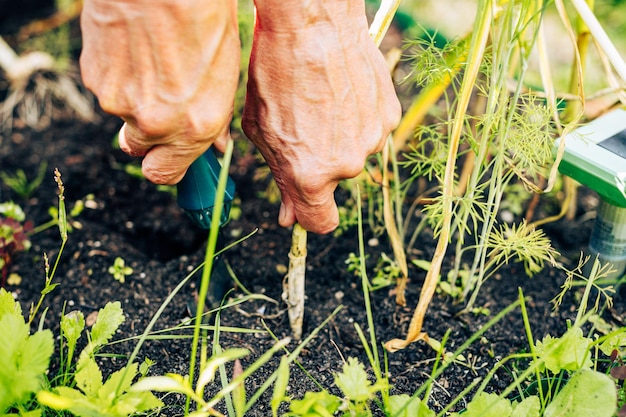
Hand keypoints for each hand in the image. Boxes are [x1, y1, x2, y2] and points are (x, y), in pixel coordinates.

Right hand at [80, 0, 239, 183]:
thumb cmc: (205, 20)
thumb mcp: (226, 75)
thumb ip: (215, 118)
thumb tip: (216, 146)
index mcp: (195, 128)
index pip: (166, 175)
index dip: (166, 167)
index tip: (169, 158)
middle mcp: (156, 124)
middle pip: (137, 151)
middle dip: (148, 136)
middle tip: (159, 106)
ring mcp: (121, 104)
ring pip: (122, 116)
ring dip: (134, 100)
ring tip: (152, 61)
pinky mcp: (96, 79)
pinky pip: (107, 89)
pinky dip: (118, 76)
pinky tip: (134, 49)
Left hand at [242, 1, 400, 233]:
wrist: (312, 24)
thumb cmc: (276, 73)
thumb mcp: (262, 133)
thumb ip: (281, 180)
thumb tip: (290, 219)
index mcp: (310, 175)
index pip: (320, 223)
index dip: (309, 217)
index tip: (303, 206)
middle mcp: (347, 165)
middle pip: (334, 181)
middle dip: (318, 163)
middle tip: (303, 125)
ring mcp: (372, 140)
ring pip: (353, 153)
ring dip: (339, 138)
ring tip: (321, 101)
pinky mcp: (388, 116)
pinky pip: (369, 130)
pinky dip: (357, 118)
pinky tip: (341, 92)